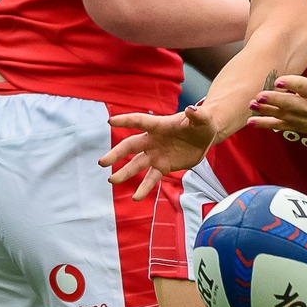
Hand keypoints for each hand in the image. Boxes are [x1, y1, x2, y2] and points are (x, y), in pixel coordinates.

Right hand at [102, 104, 216, 199]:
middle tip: (102, 162)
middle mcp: (153, 140)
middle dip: (117, 154)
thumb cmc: (202, 123)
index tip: (110, 122)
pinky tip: (135, 198)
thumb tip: (192, 109)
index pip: (140, 121)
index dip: (126, 121)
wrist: (204, 137)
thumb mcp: (203, 118)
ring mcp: (156, 154)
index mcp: (159, 125)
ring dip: (125, 172)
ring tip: (112, 180)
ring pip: (137, 164)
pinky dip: (144, 188)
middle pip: (131, 146)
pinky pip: (151, 178)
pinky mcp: (163, 167)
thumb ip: (197, 115)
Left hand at [249, 35, 306, 138]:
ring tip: (252, 104)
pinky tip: (250, 121)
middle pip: (291, 104)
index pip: (304, 87)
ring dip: (266, 111)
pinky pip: (278, 125)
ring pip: (282, 115)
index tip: (278, 81)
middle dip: (275, 100)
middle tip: (260, 95)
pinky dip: (265, 124)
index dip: (292, 84)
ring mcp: (302, 118)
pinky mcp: (295, 126)